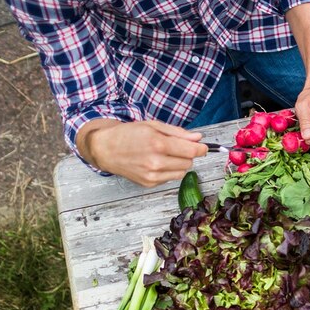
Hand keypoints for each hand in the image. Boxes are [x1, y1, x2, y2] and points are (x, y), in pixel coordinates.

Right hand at [78, 119, 206, 186]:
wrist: (106, 149)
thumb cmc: (129, 134)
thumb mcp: (153, 126)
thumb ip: (177, 133)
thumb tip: (198, 138)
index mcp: (158, 144)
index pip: (191, 151)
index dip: (201, 149)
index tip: (203, 147)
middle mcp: (156, 162)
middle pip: (189, 162)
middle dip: (187, 154)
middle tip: (176, 147)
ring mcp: (152, 175)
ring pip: (182, 172)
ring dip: (179, 163)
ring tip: (165, 155)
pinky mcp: (149, 183)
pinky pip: (171, 178)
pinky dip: (169, 171)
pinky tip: (156, 163)